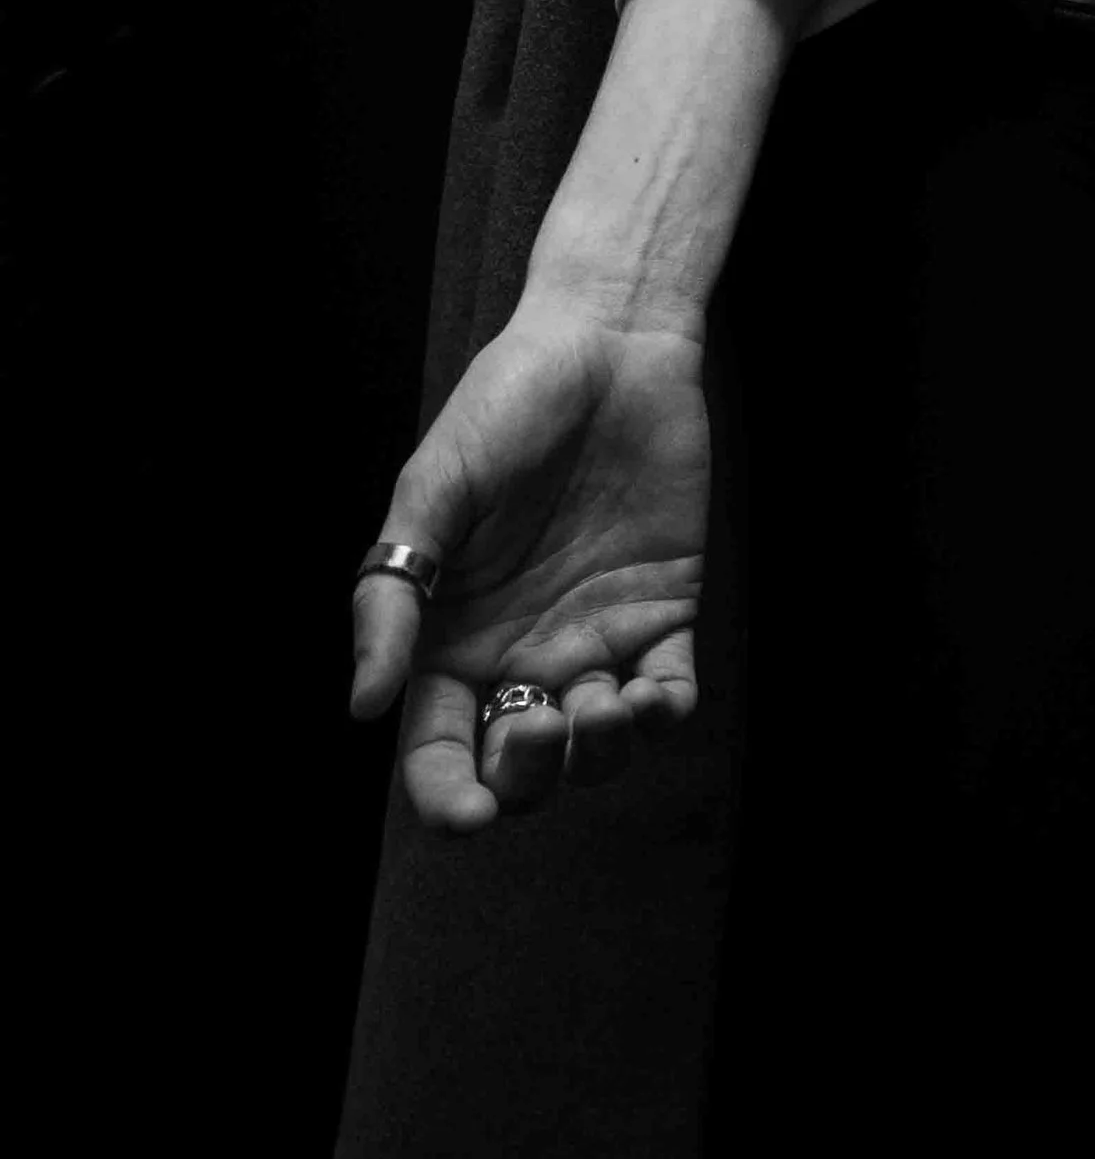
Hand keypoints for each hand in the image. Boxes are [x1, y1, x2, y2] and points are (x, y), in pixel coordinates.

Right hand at [349, 299, 708, 832]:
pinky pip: (667, 695)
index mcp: (454, 639)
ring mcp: (596, 636)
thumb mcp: (432, 489)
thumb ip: (394, 595)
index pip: (440, 752)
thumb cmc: (506, 404)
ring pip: (596, 749)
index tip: (471, 815)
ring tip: (603, 707)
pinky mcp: (664, 611)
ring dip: (598, 755)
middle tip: (542, 721)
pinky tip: (651, 694)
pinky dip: (662, 716)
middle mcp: (523, 652)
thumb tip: (363, 704)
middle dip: (528, 780)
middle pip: (519, 768)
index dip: (448, 799)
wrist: (607, 343)